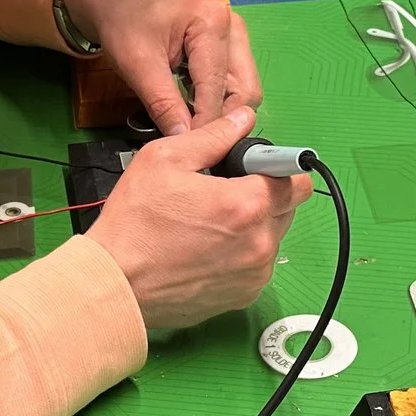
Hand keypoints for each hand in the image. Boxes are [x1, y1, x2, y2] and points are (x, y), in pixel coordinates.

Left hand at [64, 0, 261, 133]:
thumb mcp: (137, 66)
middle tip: (194, 140)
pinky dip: (217, 102)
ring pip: (243, 90)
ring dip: (221, 113)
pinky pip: (234, 85)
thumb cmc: (124, 24)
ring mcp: (234, 38)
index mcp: (211, 22)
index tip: (190, 146)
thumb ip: (163, 104)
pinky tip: (195, 111)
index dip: (205, 121)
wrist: (117, 5)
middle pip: (244, 90)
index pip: (217, 86)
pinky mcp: (229, 49)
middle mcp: (232, 27)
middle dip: (222, 119)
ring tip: (192, 125)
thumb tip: (184, 139)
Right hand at [87, 107, 311, 329]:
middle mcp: (260, 243)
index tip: (252, 168)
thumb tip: (243, 119)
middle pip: (287, 209)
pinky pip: (256, 266)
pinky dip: (240, 255)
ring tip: (208, 225)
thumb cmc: (135, 222)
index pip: (298, 180)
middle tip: (222, 193)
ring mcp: (254, 274)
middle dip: (264, 195)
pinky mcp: (243, 296)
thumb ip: (213, 136)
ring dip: (252, 227)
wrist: (117, 285)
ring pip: (272, 238)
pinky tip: (206, 250)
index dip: (276, 167)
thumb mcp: (165, 159)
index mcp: (247, 205)